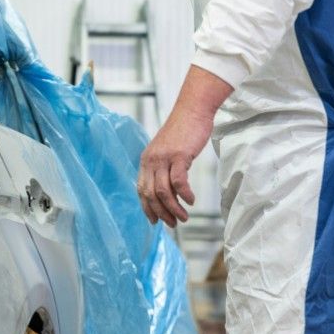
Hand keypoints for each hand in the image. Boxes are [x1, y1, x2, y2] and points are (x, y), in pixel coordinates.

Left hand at [138, 65, 232, 226]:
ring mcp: (164, 158)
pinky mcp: (179, 156)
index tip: (155, 221)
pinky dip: (184, 194)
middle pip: (150, 194)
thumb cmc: (183, 131)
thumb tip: (168, 192)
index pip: (140, 190)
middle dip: (161, 213)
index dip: (146, 208)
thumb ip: (164, 169)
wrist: (192, 110)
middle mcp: (151, 160)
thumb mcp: (167, 152)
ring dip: (174, 208)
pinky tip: (191, 200)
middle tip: (173, 223)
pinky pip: (178, 181)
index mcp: (146, 161)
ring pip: (163, 191)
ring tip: (184, 217)